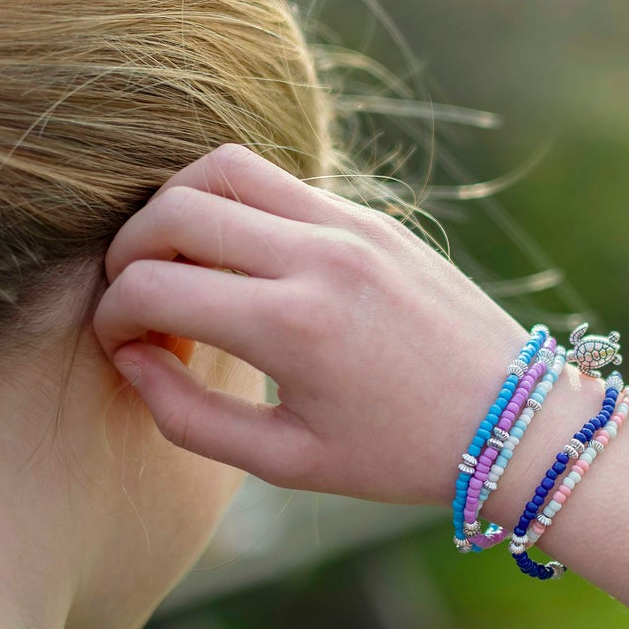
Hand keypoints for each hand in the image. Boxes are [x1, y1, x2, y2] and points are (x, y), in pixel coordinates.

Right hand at [92, 143, 544, 505]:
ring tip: (180, 266)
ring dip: (177, 208)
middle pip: (172, 208)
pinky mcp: (374, 218)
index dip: (112, 317)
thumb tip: (130, 357)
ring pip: (221, 167)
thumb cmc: (401, 456)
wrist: (515, 422)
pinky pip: (278, 181)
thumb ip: (189, 417)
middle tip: (139, 304)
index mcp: (294, 326)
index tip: (122, 347)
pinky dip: (235, 205)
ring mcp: (352, 227)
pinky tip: (240, 261)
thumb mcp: (288, 462)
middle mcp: (320, 258)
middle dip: (128, 253)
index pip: (151, 285)